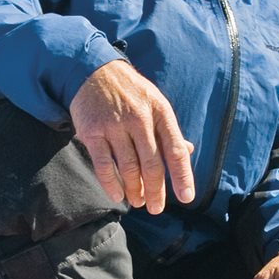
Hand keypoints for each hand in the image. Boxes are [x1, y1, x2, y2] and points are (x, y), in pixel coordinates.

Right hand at [68, 62, 195, 214]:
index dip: (182, 176)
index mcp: (160, 112)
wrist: (94, 70)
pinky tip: (117, 195)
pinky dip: (111, 184)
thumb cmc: (130, 92)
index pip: (175, 150)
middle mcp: (139, 118)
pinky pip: (103, 164)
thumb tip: (187, 153)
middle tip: (156, 208)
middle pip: (151, 164)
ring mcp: (114, 125)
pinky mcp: (92, 131)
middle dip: (156, 191)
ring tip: (138, 201)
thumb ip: (168, 130)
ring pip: (128, 168)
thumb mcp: (155, 103)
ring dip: (135, 190)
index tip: (186, 197)